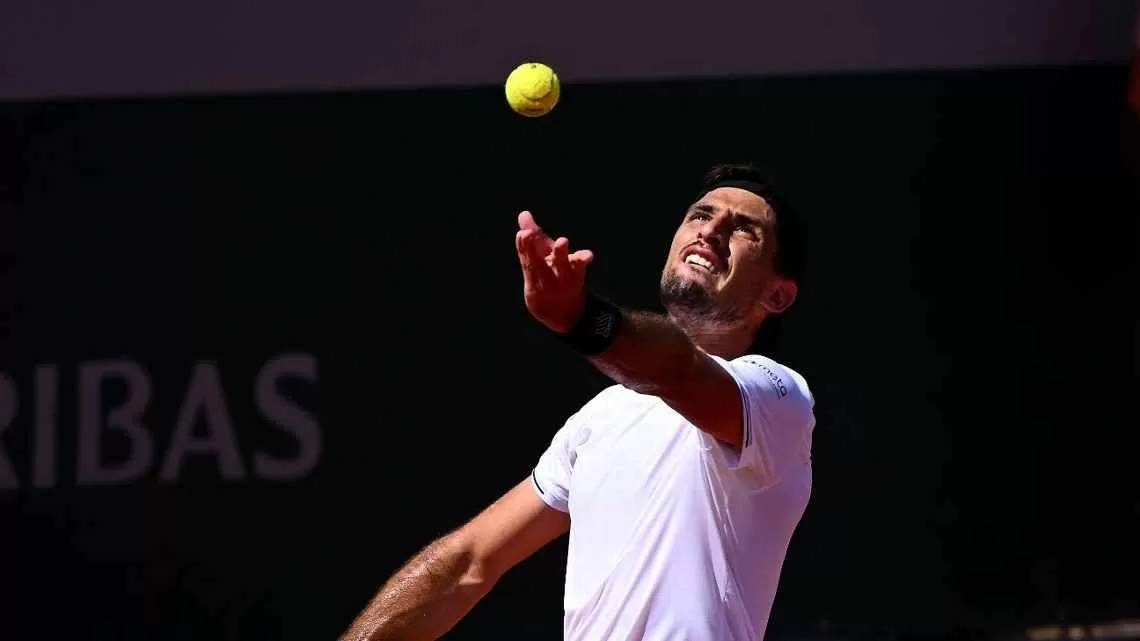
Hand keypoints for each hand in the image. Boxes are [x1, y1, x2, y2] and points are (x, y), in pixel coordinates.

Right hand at [515, 211, 594, 333]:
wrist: (564, 314)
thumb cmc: (547, 280)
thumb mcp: (538, 262)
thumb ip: (532, 239)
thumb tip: (524, 213)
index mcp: (534, 275)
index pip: (526, 261)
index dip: (523, 247)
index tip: (522, 233)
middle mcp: (547, 278)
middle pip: (539, 264)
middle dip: (534, 249)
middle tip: (530, 234)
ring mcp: (563, 279)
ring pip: (560, 266)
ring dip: (560, 254)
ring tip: (561, 241)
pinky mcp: (578, 276)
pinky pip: (580, 268)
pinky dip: (583, 259)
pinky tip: (588, 255)